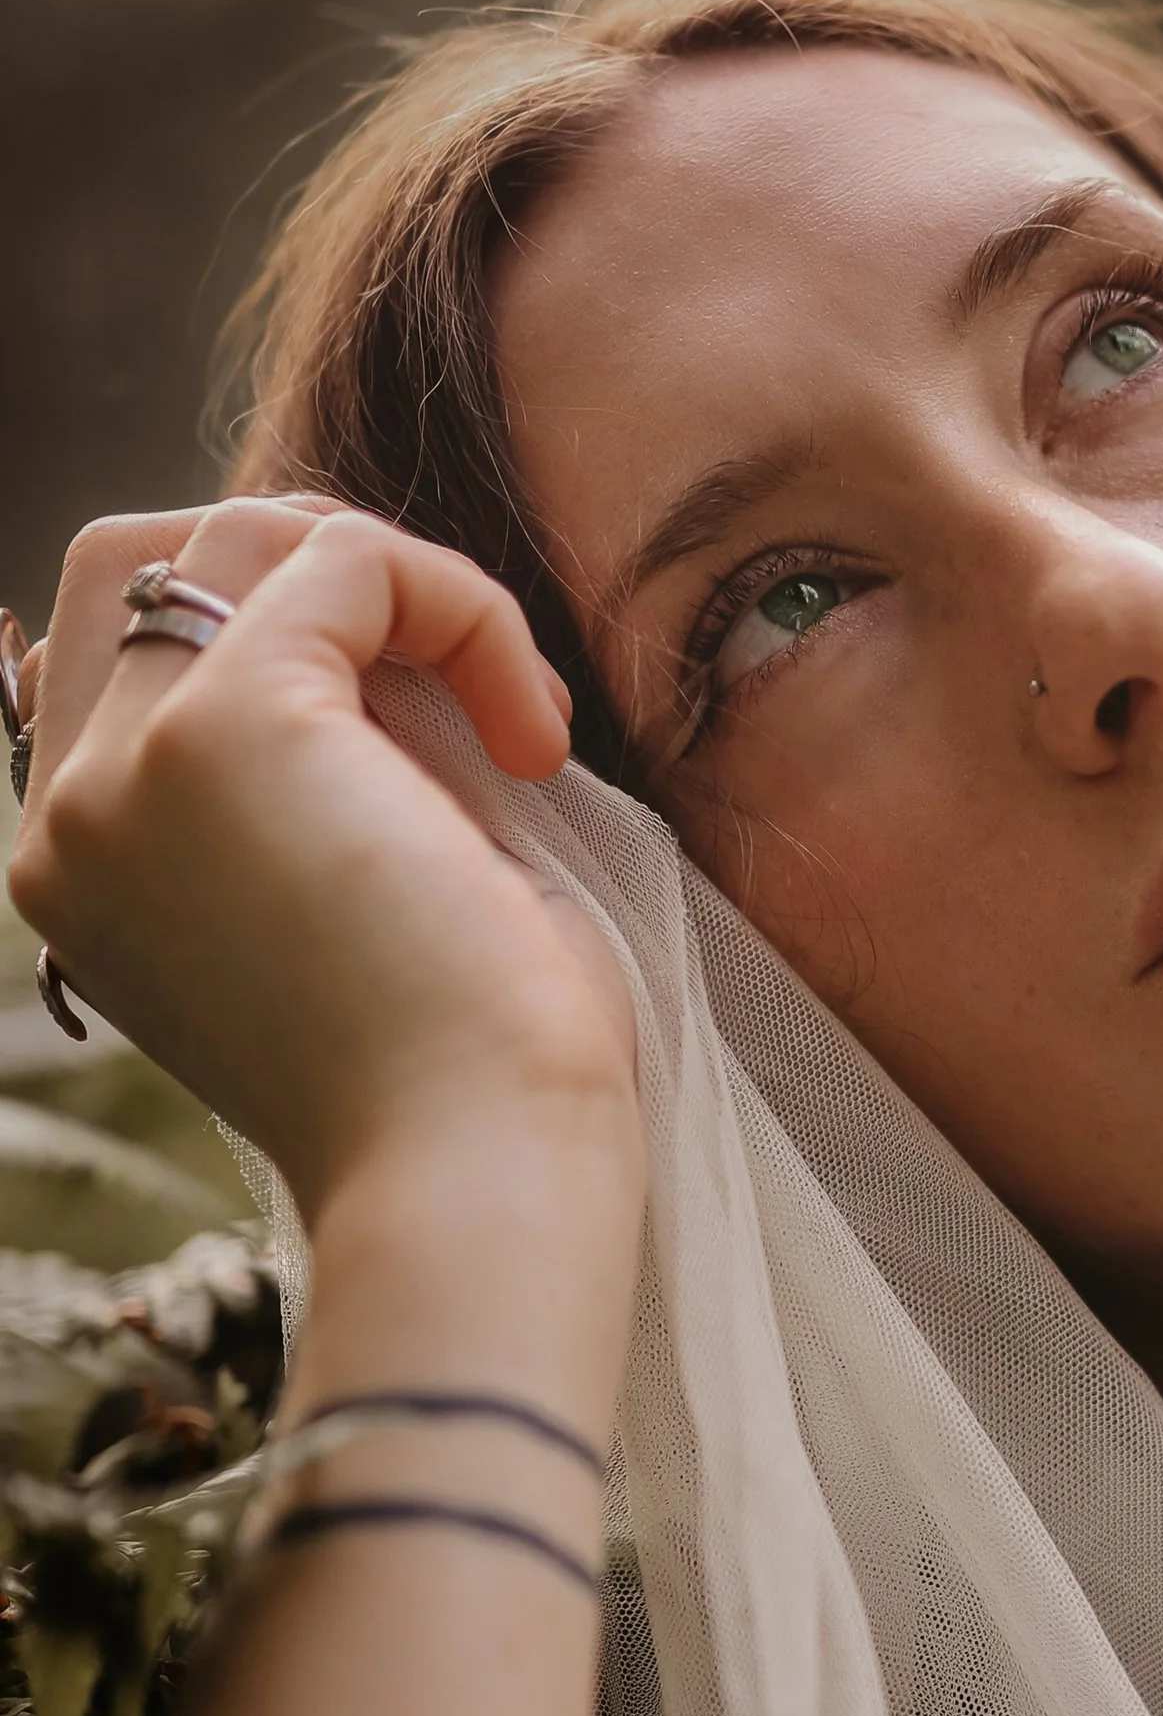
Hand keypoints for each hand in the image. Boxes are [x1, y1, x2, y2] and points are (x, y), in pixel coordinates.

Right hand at [9, 502, 639, 1222]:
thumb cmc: (464, 1081)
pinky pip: (352, 562)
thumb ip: (324, 774)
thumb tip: (383, 628)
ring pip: (241, 533)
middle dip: (313, 568)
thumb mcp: (353, 897)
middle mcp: (71, 816)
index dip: (284, 632)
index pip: (123, 650)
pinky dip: (466, 609)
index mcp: (82, 872)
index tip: (432, 728)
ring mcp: (128, 768)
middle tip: (458, 678)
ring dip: (407, 588)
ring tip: (517, 722)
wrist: (477, 1181)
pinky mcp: (227, 729)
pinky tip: (539, 734)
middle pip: (139, 558)